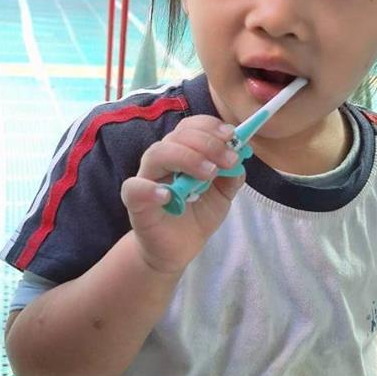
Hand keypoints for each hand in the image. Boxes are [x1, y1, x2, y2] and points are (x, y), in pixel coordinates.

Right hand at [121, 115, 245, 274]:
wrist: (177, 249)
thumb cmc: (196, 215)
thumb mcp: (222, 195)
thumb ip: (232, 175)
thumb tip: (242, 154)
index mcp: (182, 152)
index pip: (190, 127)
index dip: (210, 127)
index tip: (233, 136)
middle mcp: (162, 160)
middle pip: (177, 136)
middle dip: (208, 144)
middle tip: (230, 160)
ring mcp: (147, 179)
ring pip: (158, 154)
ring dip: (188, 158)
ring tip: (210, 174)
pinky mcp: (136, 203)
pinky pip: (134, 188)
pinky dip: (150, 189)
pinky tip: (169, 196)